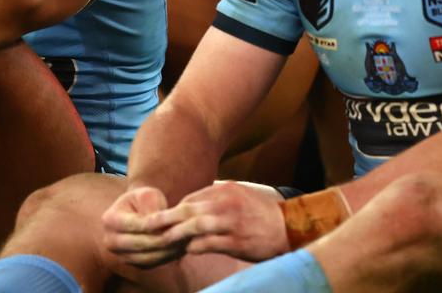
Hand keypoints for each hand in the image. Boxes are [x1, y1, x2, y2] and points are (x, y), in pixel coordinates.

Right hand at [101, 186, 185, 267]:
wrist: (137, 213)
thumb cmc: (143, 200)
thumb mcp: (146, 194)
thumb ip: (151, 205)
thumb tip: (158, 221)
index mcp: (109, 220)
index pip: (137, 224)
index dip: (159, 222)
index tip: (180, 219)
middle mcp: (111, 241)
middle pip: (144, 244)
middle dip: (168, 238)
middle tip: (188, 232)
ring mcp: (122, 256)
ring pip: (151, 256)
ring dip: (171, 249)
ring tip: (188, 238)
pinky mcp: (135, 265)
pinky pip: (155, 263)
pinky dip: (170, 256)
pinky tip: (182, 246)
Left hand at [143, 181, 288, 261]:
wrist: (292, 226)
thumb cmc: (261, 213)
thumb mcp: (238, 196)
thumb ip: (216, 198)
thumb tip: (191, 205)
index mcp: (225, 190)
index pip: (191, 199)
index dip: (175, 210)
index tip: (162, 219)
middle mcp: (226, 203)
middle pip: (187, 210)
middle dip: (165, 219)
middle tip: (149, 227)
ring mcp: (231, 222)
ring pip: (194, 227)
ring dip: (177, 235)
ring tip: (164, 242)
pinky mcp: (237, 242)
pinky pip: (208, 244)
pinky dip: (195, 247)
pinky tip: (187, 250)